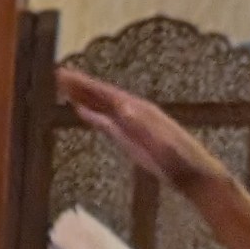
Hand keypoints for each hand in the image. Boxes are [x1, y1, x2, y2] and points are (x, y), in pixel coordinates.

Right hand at [55, 68, 229, 195]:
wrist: (193, 174)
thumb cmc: (180, 160)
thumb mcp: (162, 142)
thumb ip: (142, 124)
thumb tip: (122, 105)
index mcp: (139, 109)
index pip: (106, 93)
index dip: (85, 84)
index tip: (64, 74)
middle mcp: (134, 112)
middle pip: (102, 96)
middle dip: (80, 86)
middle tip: (56, 75)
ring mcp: (131, 125)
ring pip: (102, 106)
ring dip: (83, 97)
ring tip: (63, 88)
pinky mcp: (129, 139)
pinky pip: (105, 122)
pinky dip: (92, 114)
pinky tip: (81, 111)